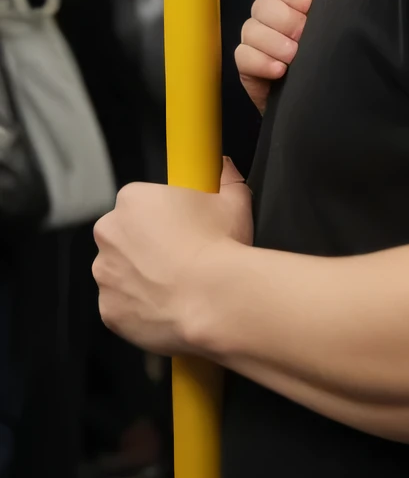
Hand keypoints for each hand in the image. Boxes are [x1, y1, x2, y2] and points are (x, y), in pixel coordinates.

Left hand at [94, 160, 252, 354]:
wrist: (216, 300)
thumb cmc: (220, 248)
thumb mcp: (234, 202)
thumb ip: (226, 180)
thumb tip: (225, 168)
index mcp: (133, 200)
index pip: (140, 203)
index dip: (163, 216)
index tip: (182, 228)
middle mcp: (109, 233)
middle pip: (124, 236)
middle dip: (146, 246)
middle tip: (180, 256)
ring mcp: (105, 273)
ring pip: (120, 272)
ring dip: (141, 277)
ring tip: (177, 285)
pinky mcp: (108, 308)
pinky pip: (121, 306)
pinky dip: (139, 308)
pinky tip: (168, 306)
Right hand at [236, 0, 319, 112]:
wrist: (320, 90)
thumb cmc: (324, 46)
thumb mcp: (328, 15)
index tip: (312, 5)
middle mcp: (267, 11)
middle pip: (265, 5)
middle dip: (288, 20)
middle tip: (306, 35)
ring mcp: (254, 37)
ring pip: (252, 29)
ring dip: (274, 42)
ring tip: (294, 55)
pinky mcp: (246, 63)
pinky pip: (244, 56)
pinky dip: (262, 61)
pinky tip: (279, 70)